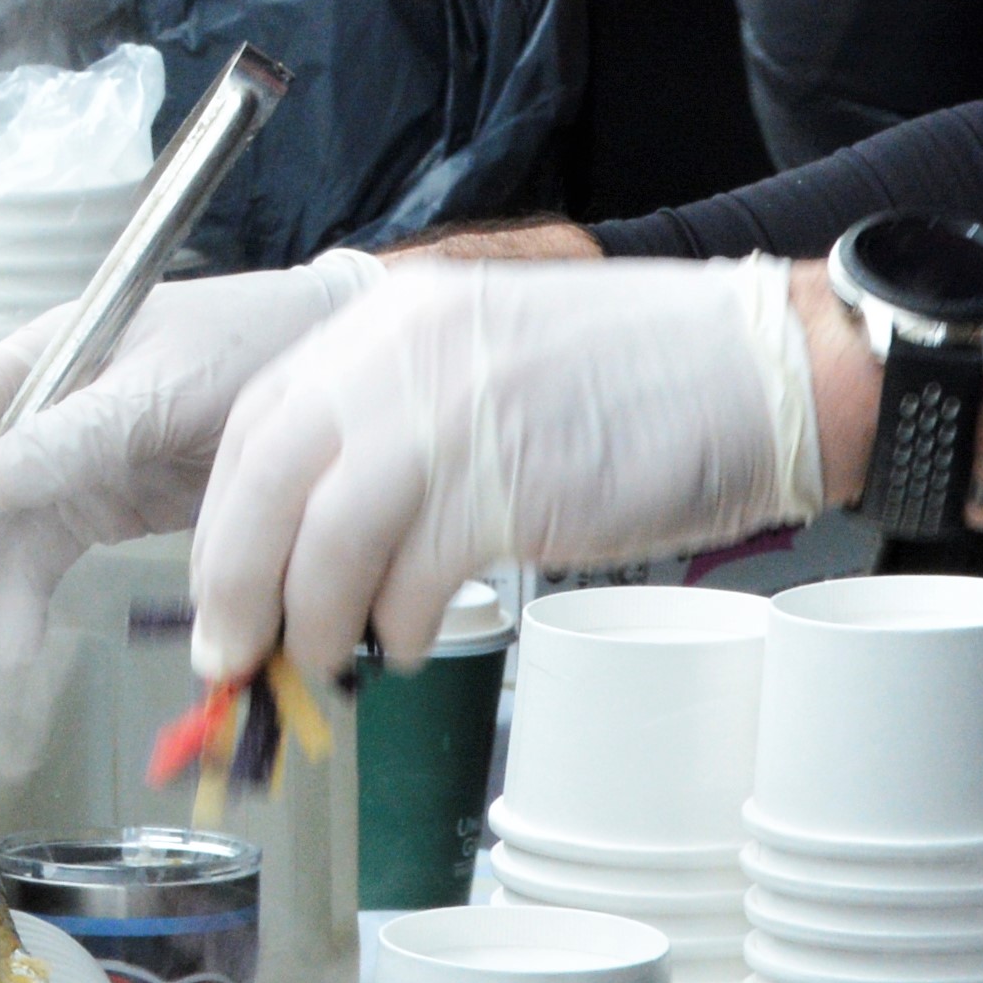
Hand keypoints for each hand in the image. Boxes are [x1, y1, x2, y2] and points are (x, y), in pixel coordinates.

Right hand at [0, 251, 385, 688]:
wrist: (324, 363)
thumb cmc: (243, 342)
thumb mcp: (166, 382)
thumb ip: (85, 430)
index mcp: (46, 355)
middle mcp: (44, 411)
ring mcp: (72, 463)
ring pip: (7, 533)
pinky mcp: (105, 506)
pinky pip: (49, 556)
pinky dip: (28, 599)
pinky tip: (17, 642)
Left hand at [187, 258, 834, 681]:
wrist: (760, 367)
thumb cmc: (638, 375)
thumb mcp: (485, 361)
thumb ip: (396, 423)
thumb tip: (315, 534)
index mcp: (392, 321)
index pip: (258, 424)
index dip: (224, 521)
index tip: (222, 588)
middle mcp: (403, 355)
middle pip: (264, 485)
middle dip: (235, 587)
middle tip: (235, 657)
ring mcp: (450, 417)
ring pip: (324, 543)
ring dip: (310, 624)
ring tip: (329, 661)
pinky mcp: (504, 488)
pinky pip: (409, 580)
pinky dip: (395, 629)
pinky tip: (407, 643)